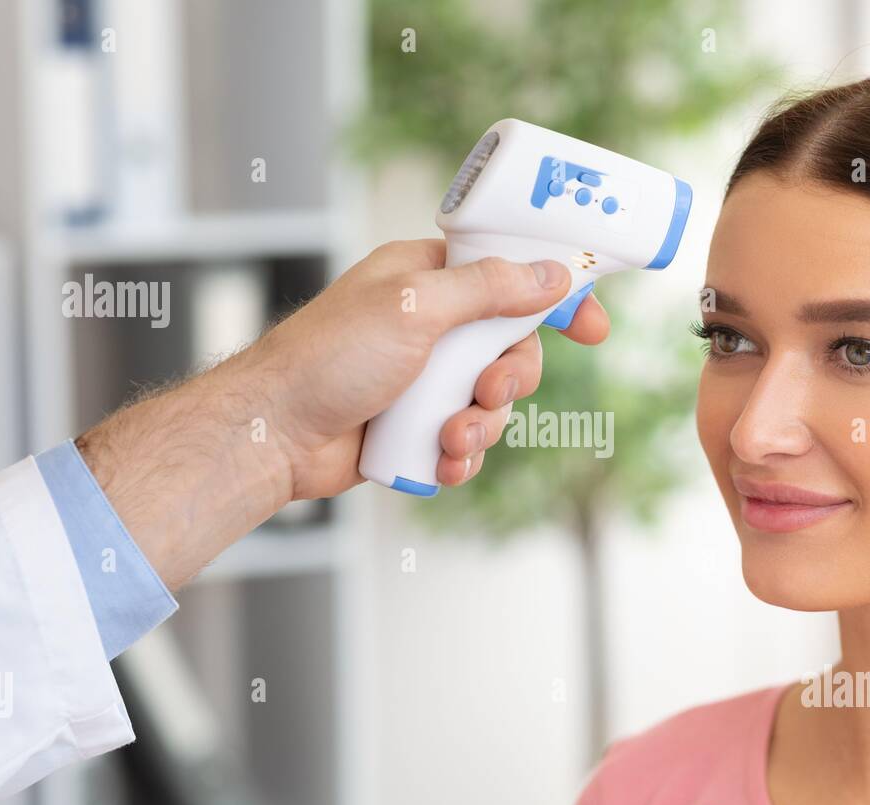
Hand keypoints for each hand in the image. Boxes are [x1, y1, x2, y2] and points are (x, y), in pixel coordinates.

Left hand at [248, 238, 609, 496]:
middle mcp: (431, 325)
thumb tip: (552, 274)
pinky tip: (440, 464)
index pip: (510, 275)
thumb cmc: (329, 357)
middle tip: (488, 390)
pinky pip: (467, 441)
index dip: (556, 299)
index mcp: (428, 278)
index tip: (593, 328)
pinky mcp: (416, 425)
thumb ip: (489, 289)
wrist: (276, 435)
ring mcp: (424, 378)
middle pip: (512, 346)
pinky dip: (461, 457)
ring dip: (482, 425)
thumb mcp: (416, 307)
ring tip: (450, 438)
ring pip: (493, 401)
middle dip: (511, 378)